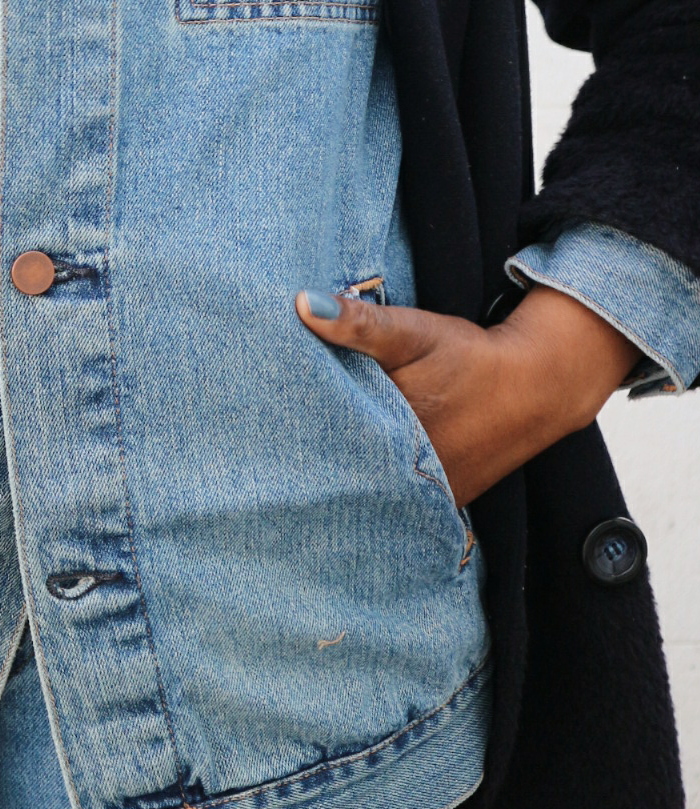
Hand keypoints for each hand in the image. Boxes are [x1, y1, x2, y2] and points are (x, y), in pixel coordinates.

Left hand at [294, 283, 639, 506]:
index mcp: (392, 439)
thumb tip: (305, 305)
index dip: (293, 430)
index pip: (321, 443)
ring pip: (367, 489)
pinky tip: (356, 467)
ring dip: (343, 472)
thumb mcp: (413, 333)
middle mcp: (408, 480)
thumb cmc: (470, 358)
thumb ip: (359, 324)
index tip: (270, 417)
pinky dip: (375, 483)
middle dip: (312, 454)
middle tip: (280, 437)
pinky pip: (396, 500)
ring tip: (306, 456)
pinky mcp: (443, 503)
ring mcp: (428, 498)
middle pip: (341, 471)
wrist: (537, 385)